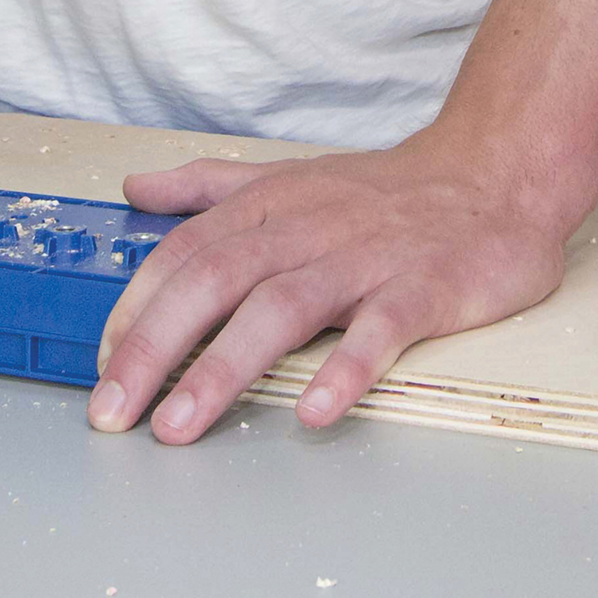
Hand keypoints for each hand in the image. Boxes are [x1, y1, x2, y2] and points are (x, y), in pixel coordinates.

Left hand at [89, 134, 568, 443]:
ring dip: (226, 366)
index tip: (100, 365)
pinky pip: (384, 327)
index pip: (189, 252)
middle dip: (156, 346)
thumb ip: (213, 185)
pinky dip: (349, 366)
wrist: (498, 173)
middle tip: (114, 413)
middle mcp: (312, 228)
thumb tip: (137, 188)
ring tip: (181, 424)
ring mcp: (369, 258)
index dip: (138, 307)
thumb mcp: (294, 174)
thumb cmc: (390, 190)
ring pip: (286, 306)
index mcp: (276, 205)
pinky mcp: (426, 286)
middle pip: (219, 279)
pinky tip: (317, 411)